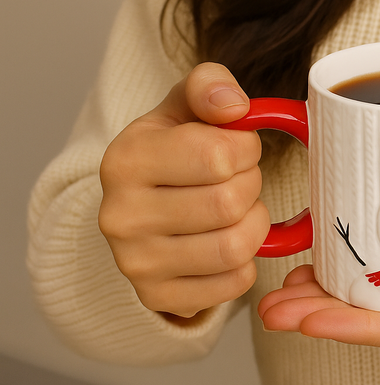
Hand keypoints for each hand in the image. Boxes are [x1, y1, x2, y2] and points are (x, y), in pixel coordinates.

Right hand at [98, 63, 269, 318]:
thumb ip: (210, 86)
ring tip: (238, 210)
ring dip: (253, 224)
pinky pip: (235, 283)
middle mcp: (121, 215)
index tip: (238, 148)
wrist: (142, 207)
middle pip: (229, 203)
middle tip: (239, 179)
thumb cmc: (174, 151)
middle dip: (250, 186)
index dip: (246, 149)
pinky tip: (228, 241)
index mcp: (126, 159)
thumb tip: (234, 106)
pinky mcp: (159, 297)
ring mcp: (136, 263)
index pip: (218, 156)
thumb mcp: (185, 105)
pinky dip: (246, 262)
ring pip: (235, 247)